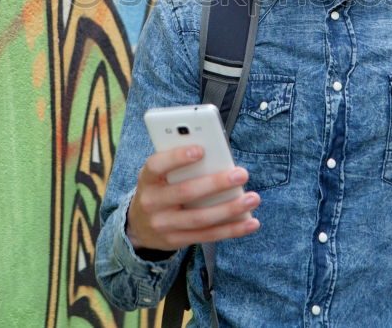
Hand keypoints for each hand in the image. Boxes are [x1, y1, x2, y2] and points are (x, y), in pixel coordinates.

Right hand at [126, 145, 260, 251]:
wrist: (139, 226)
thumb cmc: (160, 189)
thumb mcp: (160, 175)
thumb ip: (180, 165)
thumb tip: (217, 158)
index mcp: (147, 178)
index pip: (157, 165)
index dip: (177, 157)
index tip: (201, 149)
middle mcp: (152, 202)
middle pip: (186, 192)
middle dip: (216, 183)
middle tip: (241, 174)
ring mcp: (163, 225)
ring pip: (200, 218)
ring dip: (230, 209)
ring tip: (253, 198)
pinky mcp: (176, 241)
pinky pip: (208, 235)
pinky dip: (232, 229)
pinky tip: (251, 222)